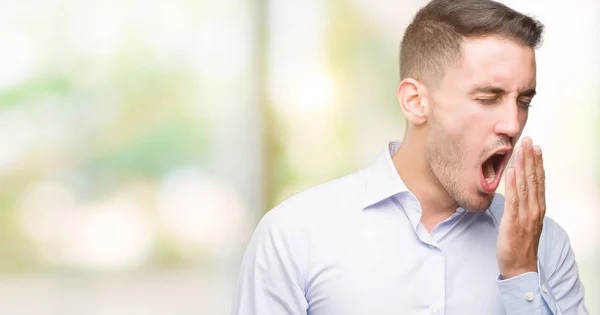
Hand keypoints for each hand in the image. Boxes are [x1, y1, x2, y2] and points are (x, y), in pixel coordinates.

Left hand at [496, 136, 545, 278]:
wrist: (520, 267)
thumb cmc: (520, 245)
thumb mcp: (525, 222)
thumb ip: (523, 206)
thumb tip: (517, 192)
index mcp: (538, 208)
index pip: (539, 181)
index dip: (537, 163)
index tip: (535, 147)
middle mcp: (535, 209)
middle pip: (534, 178)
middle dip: (530, 158)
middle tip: (528, 140)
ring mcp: (525, 215)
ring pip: (525, 185)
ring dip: (522, 165)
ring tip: (520, 149)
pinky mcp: (514, 221)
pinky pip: (514, 199)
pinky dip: (513, 183)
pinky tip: (510, 170)